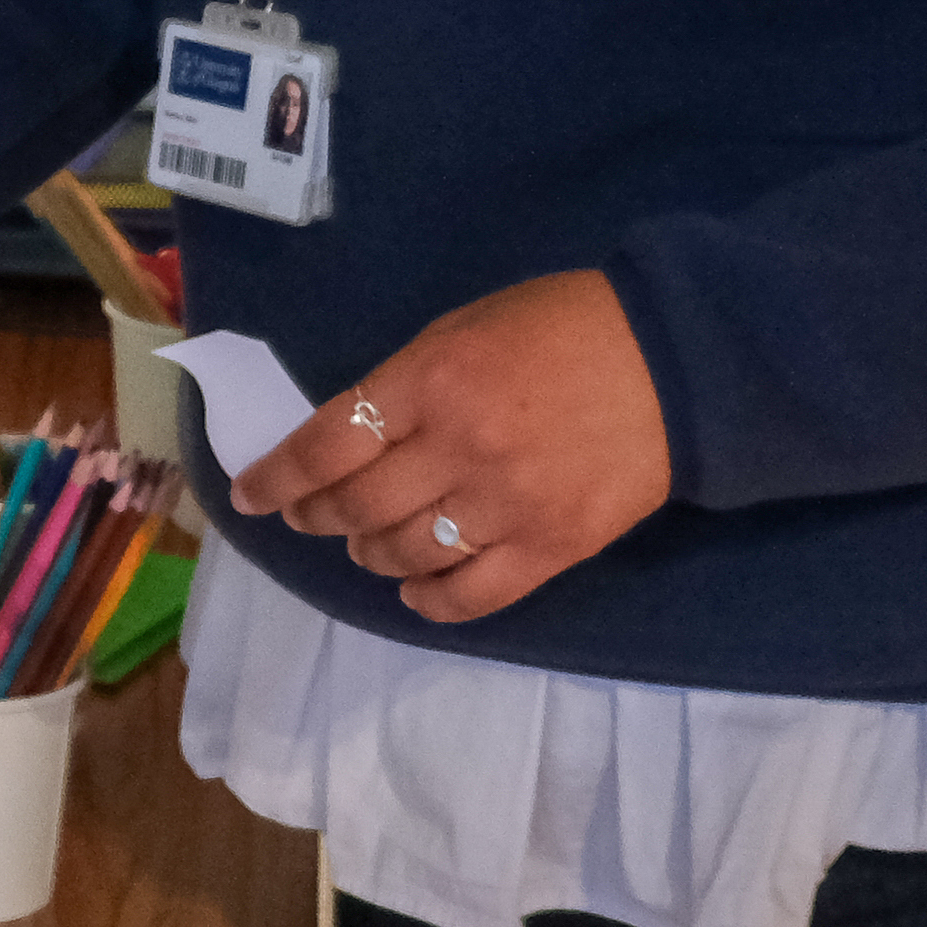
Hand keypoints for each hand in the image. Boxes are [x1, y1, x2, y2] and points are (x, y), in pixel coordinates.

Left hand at [225, 269, 671, 623]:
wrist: (675, 358)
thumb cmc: (561, 327)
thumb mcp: (465, 328)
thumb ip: (405, 384)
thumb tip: (348, 441)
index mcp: (431, 379)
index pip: (326, 443)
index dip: (277, 477)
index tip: (252, 497)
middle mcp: (459, 446)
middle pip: (357, 506)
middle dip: (318, 516)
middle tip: (313, 516)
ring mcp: (506, 503)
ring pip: (405, 553)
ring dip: (370, 554)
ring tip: (368, 545)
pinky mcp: (552, 546)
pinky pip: (470, 595)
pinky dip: (429, 599)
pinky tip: (416, 588)